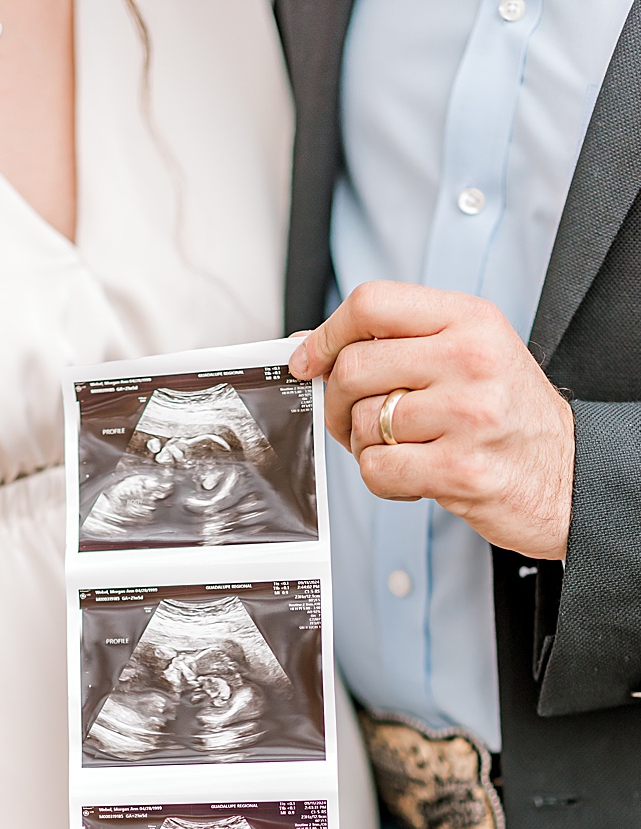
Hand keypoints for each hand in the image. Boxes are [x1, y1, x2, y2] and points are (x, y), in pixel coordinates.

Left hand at [290, 280, 575, 559]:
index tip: (310, 361)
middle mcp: (472, 359)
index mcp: (470, 320)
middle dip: (339, 402)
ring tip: (404, 448)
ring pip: (362, 422)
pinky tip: (414, 475)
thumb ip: (396, 343)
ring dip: (365, 445)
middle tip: (355, 419)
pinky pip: (376, 469)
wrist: (566, 474)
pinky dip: (382, 479)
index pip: (372, 302)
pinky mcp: (460, 468)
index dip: (327, 334)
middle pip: (354, 367)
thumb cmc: (508, 415)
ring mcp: (469, 414)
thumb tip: (309, 345)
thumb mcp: (467, 354)